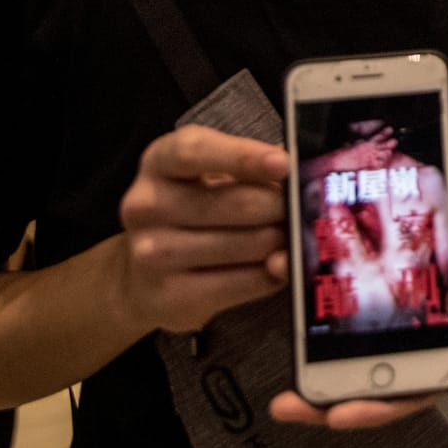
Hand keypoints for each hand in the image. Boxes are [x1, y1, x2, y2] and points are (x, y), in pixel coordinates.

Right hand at [115, 126, 288, 336]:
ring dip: (281, 241)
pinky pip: (244, 283)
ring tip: (290, 236)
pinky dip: (273, 273)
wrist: (142, 276)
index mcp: (159, 162)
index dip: (244, 157)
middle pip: (236, 203)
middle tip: (305, 208)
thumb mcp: (211, 174)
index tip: (284, 164)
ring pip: (247, 245)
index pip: (196, 151)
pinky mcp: (171, 296)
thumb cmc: (192, 209)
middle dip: (282, 206)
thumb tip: (302, 174)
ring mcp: (152, 254)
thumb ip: (251, 168)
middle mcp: (146, 205)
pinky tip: (280, 265)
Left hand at [271, 161, 447, 429]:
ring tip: (283, 383)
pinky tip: (307, 314)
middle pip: (390, 386)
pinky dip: (340, 330)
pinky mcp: (415, 299)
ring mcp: (427, 319)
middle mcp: (443, 332)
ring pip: (376, 363)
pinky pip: (375, 327)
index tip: (341, 412)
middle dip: (336, 402)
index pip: (427, 379)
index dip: (384, 401)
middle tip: (285, 403)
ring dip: (331, 372)